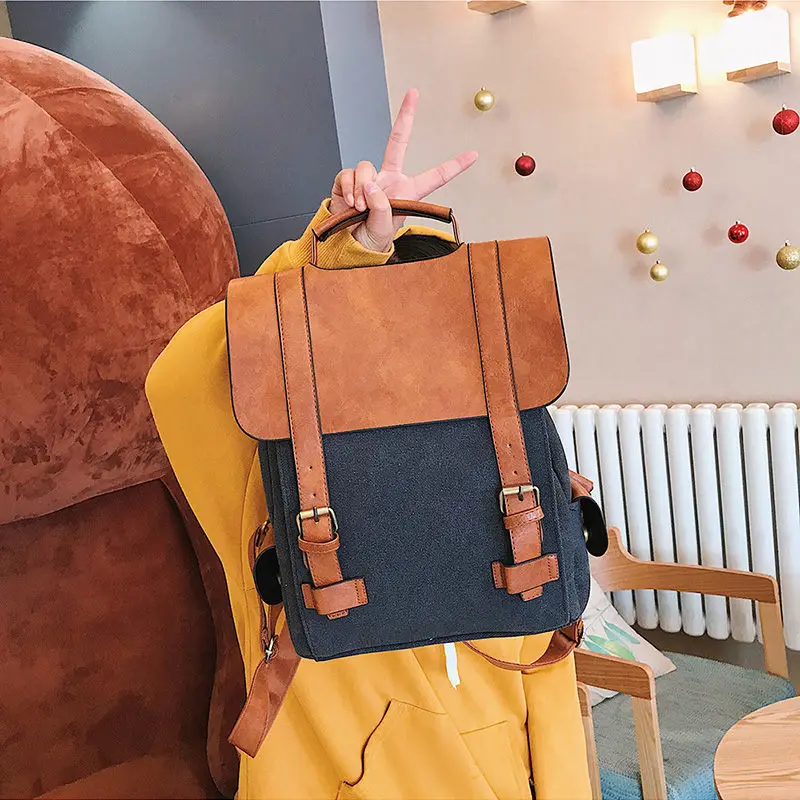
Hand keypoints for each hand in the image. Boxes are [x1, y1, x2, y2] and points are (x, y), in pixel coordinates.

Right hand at [329, 89, 477, 251]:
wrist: (346, 244)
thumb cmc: (370, 239)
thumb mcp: (383, 229)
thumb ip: (381, 207)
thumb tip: (372, 187)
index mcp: (407, 192)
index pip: (435, 177)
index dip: (454, 166)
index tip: (473, 155)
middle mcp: (389, 180)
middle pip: (398, 141)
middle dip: (405, 116)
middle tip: (413, 93)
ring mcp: (369, 178)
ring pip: (366, 167)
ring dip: (362, 189)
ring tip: (360, 208)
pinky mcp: (349, 179)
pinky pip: (349, 174)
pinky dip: (348, 189)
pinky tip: (349, 202)